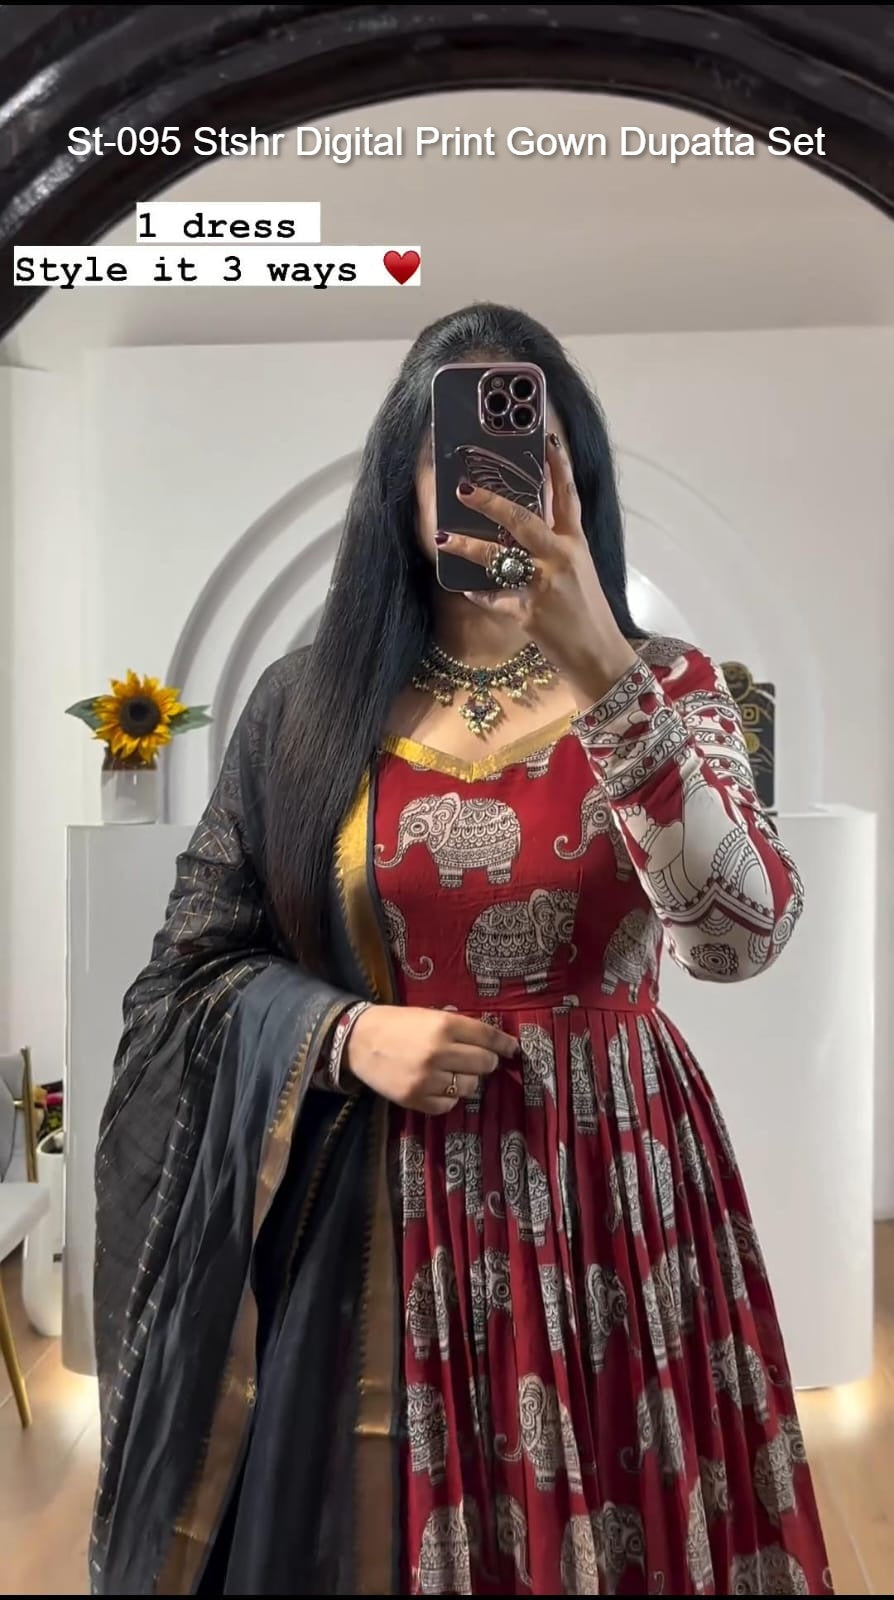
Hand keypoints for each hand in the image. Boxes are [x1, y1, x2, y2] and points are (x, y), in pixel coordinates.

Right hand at [346, 1005, 518, 1113]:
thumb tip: (495, 1042)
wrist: (358, 1040)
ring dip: (467, 1080)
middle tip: (477, 1060)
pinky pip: (449, 1104)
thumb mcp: (430, 1015)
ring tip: (453, 1072)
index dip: (504, 1044)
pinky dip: (449, 1096)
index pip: (488, 1037)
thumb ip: (460, 1028)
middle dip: (485, 1062)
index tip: (512, 1049)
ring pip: (470, 1087)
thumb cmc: (398, 1023)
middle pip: (484, 1064)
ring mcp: (427, 1079)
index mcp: (443, 1025)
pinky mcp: (415, 1099)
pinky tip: (439, 1085)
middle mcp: (438, 1052)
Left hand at [436, 433, 637, 708]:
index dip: (558, 468)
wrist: (600, 656)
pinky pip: (495, 599)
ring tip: (442, 537)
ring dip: (467, 546)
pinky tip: (466, 588)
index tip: (546, 440)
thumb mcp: (580, 572)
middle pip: (523, 521)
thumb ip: (557, 549)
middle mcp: (561, 559)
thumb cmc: (588, 613)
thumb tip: (525, 528)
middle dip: (491, 502)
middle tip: (465, 488)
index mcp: (576, 545)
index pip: (568, 498)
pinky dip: (480, 594)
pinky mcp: (529, 613)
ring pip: (499, 559)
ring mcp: (544, 586)